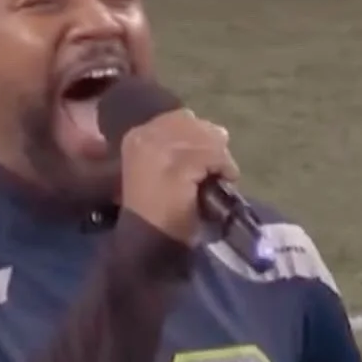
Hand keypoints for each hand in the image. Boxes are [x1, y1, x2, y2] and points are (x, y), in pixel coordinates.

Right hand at [118, 109, 236, 244]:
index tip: (208, 155)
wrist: (149, 244)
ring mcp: (158, 150)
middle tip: (219, 165)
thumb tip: (217, 131)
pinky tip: (225, 179)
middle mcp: (143, 136)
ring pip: (204, 136)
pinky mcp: (177, 166)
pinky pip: (212, 155)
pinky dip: (224, 166)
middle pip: (190, 122)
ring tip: (222, 173)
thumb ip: (180, 146)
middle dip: (211, 141)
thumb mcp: (162, 170)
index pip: (177, 117)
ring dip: (219, 156)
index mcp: (136, 136)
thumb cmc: (158, 212)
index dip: (199, 132)